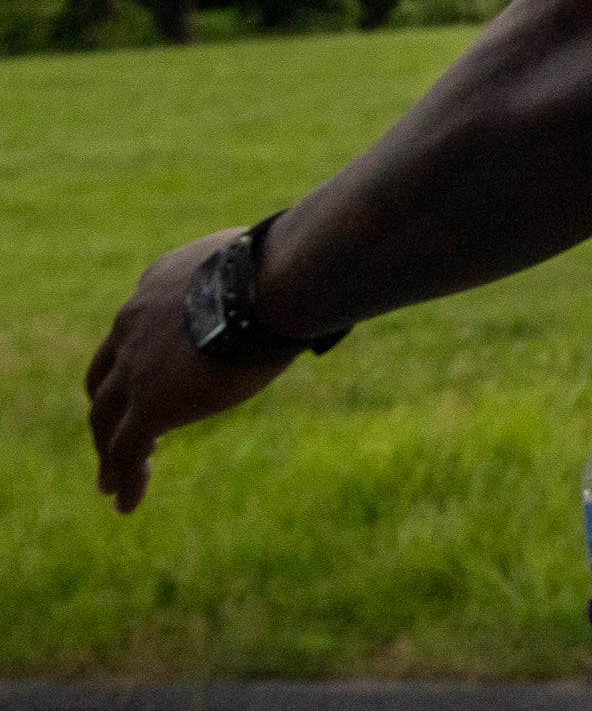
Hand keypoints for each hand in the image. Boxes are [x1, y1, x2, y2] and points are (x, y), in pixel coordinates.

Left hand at [85, 233, 287, 511]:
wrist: (272, 284)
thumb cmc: (288, 268)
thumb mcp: (262, 265)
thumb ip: (262, 282)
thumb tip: (307, 286)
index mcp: (157, 286)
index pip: (133, 329)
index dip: (134, 359)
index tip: (142, 381)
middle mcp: (133, 324)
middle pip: (105, 378)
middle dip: (108, 407)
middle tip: (113, 433)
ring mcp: (136, 368)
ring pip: (106, 421)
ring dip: (107, 453)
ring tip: (110, 482)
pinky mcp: (150, 405)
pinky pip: (126, 451)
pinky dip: (124, 479)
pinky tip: (127, 505)